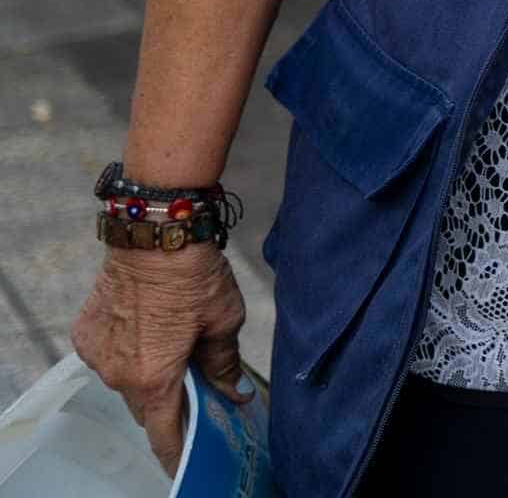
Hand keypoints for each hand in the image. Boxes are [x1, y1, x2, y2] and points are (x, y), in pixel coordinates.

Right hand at [72, 247, 246, 470]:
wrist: (154, 235)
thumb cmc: (195, 277)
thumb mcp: (224, 321)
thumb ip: (224, 365)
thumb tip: (233, 393)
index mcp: (153, 379)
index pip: (164, 434)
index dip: (179, 452)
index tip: (192, 461)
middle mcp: (118, 374)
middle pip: (146, 407)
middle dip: (171, 405)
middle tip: (196, 394)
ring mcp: (97, 354)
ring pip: (126, 382)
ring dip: (148, 376)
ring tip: (174, 353)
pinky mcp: (85, 333)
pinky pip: (109, 357)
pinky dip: (129, 353)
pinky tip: (150, 333)